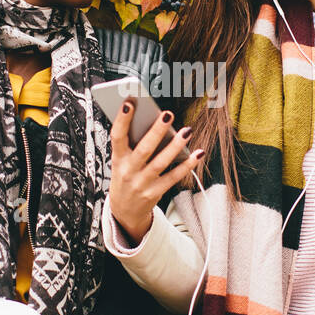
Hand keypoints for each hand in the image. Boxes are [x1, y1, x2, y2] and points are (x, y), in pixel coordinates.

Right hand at [108, 99, 203, 241]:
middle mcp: (128, 171)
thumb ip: (132, 144)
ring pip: (160, 163)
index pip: (117, 137)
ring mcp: (142, 183)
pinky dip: (187, 165)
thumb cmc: (125, 177)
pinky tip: (198, 153)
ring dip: (175, 146)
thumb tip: (150, 120)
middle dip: (156, 131)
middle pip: (144, 149)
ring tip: (186, 131)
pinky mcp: (155, 193)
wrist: (124, 211)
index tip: (129, 103)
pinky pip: (173, 177)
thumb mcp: (121, 161)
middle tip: (167, 114)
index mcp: (117, 159)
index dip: (121, 120)